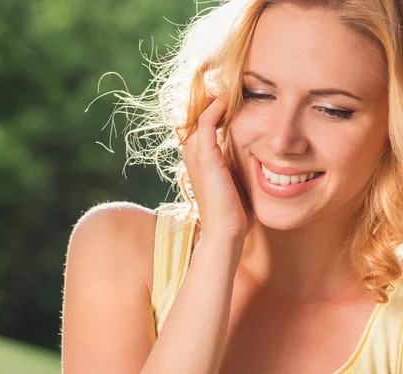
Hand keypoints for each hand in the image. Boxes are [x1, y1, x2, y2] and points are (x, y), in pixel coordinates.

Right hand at [180, 96, 252, 241]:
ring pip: (199, 116)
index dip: (213, 108)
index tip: (231, 95)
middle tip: (227, 82)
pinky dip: (214, 110)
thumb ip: (237, 164)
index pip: (201, 124)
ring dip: (212, 100)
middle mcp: (191, 154)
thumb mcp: (235, 180)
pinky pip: (205, 124)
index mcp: (198, 159)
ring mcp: (196, 155)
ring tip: (226, 85)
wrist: (226, 233)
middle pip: (196, 115)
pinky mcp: (205, 158)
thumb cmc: (233, 211)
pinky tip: (226, 100)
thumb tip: (259, 156)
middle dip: (210, 99)